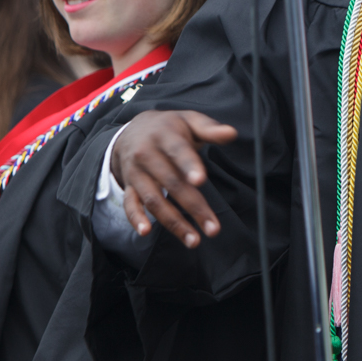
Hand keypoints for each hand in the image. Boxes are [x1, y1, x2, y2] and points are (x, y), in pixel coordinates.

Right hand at [112, 110, 237, 248]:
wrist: (132, 130)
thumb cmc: (169, 127)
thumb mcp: (188, 120)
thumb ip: (210, 128)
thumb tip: (232, 133)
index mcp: (164, 136)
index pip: (178, 151)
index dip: (189, 165)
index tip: (200, 180)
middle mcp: (147, 155)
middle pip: (171, 183)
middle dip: (193, 207)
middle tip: (213, 228)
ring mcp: (136, 172)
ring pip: (153, 199)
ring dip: (173, 222)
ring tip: (193, 240)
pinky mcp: (129, 186)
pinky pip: (130, 204)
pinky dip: (135, 218)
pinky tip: (146, 232)